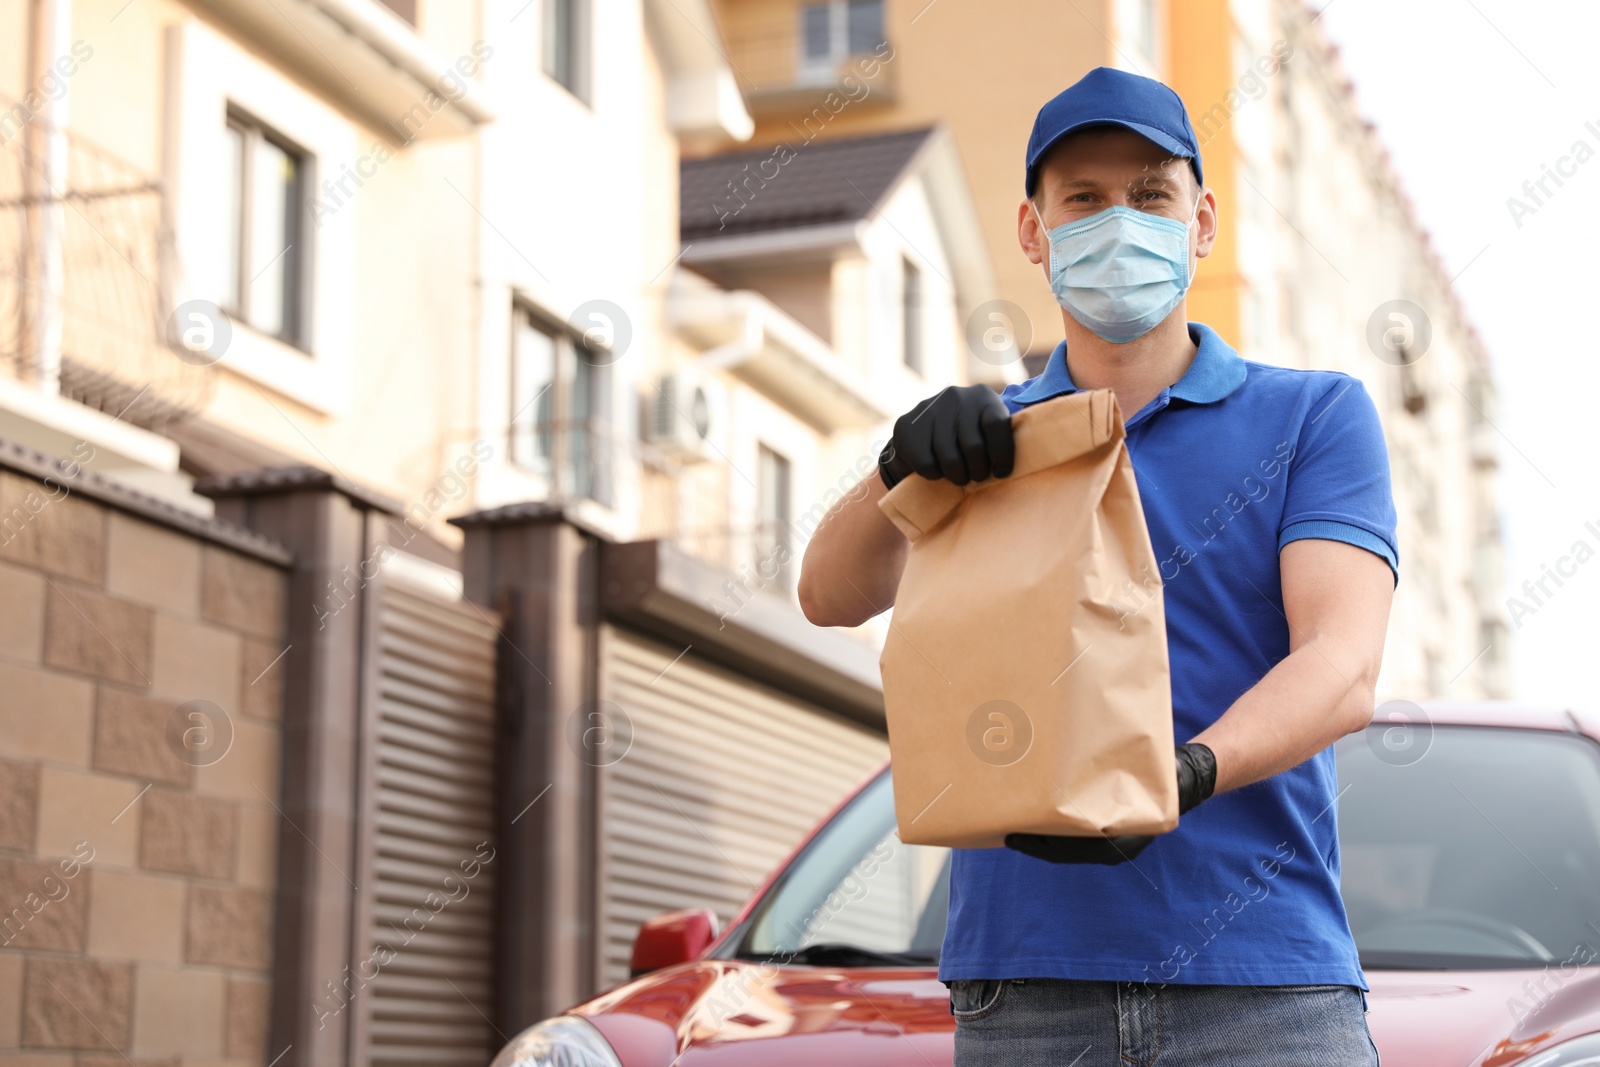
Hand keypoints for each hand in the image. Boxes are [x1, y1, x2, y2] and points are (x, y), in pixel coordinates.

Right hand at [878, 384, 1014, 489]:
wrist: (916, 439)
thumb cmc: (963, 442)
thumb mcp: (987, 432)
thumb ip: (1001, 439)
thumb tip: (1017, 462)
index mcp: (982, 396)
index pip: (997, 424)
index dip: (1002, 454)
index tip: (1001, 472)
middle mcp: (955, 396)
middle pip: (974, 446)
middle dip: (978, 470)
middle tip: (976, 477)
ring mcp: (928, 409)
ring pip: (950, 459)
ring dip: (957, 476)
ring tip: (958, 476)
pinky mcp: (906, 426)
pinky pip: (927, 464)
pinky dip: (934, 475)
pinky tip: (936, 468)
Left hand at [1004, 743, 1217, 865]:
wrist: (1182, 783)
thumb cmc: (1158, 780)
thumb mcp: (1134, 785)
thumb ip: (1106, 791)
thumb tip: (1070, 787)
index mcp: (1117, 843)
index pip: (1068, 851)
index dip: (1038, 846)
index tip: (1013, 837)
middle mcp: (1112, 848)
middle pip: (1064, 851)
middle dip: (1035, 843)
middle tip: (1007, 831)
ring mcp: (1110, 843)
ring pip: (1068, 846)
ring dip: (1043, 837)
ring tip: (1017, 825)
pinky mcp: (1107, 833)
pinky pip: (1075, 837)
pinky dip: (1056, 830)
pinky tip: (1039, 816)